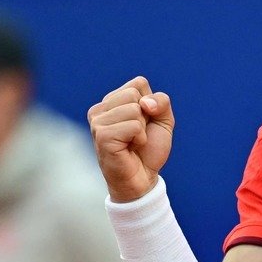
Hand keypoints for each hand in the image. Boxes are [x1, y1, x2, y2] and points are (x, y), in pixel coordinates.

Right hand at [87, 76, 175, 202]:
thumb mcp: (163, 120)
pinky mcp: (102, 136)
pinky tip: (130, 148)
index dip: (151, 104)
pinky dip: (140, 138)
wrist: (142, 178)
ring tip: (133, 142)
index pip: (139, 83)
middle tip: (138, 135)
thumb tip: (144, 103)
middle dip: (146, 116)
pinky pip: (133, 125)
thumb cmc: (149, 149)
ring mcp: (98, 122)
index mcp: (112, 101)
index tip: (144, 123)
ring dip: (142, 129)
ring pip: (134, 109)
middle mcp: (100, 109)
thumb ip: (161, 101)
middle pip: (134, 93)